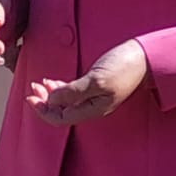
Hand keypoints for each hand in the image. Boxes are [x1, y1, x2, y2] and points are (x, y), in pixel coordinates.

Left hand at [27, 39, 148, 125]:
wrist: (146, 58)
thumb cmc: (124, 68)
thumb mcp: (97, 80)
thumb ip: (73, 92)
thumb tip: (51, 100)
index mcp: (92, 109)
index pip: (61, 118)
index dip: (43, 111)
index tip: (29, 98)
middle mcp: (92, 106)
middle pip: (61, 111)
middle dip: (44, 102)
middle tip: (32, 88)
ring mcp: (95, 97)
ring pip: (66, 102)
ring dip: (50, 95)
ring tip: (38, 84)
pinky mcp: (97, 86)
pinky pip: (73, 93)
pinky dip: (60, 89)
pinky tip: (52, 82)